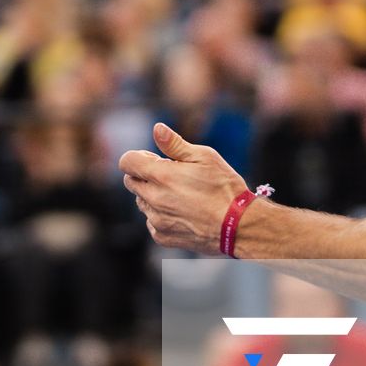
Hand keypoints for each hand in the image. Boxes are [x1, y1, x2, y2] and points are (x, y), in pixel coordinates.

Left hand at [117, 123, 246, 253]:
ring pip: (142, 203)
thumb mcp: (205, 157)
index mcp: (161, 176)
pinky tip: (183, 212)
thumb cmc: (224, 187)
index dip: (138, 157)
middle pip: (131, 182)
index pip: (127, 162)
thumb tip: (157, 128)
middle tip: (170, 175)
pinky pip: (152, 222)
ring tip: (180, 195)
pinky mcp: (162, 237)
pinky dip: (161, 215)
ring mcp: (157, 220)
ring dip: (152, 195)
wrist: (237, 225)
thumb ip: (175, 144)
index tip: (155, 159)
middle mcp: (154, 199)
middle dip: (144, 175)